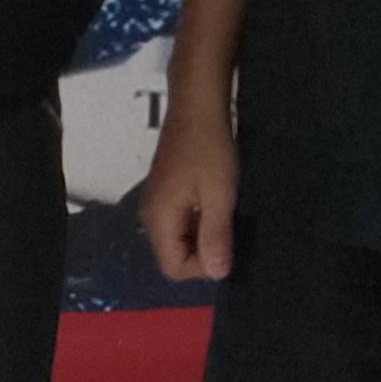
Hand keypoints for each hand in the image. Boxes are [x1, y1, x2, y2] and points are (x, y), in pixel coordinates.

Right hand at [138, 94, 236, 282]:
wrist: (197, 107)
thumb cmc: (209, 149)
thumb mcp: (219, 196)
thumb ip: (215, 236)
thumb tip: (217, 274)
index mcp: (159, 218)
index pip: (173, 267)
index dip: (202, 268)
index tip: (227, 246)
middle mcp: (151, 215)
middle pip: (173, 255)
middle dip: (203, 253)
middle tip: (229, 229)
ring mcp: (156, 203)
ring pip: (179, 239)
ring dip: (203, 236)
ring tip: (224, 213)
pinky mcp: (166, 192)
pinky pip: (181, 223)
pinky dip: (200, 222)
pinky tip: (216, 202)